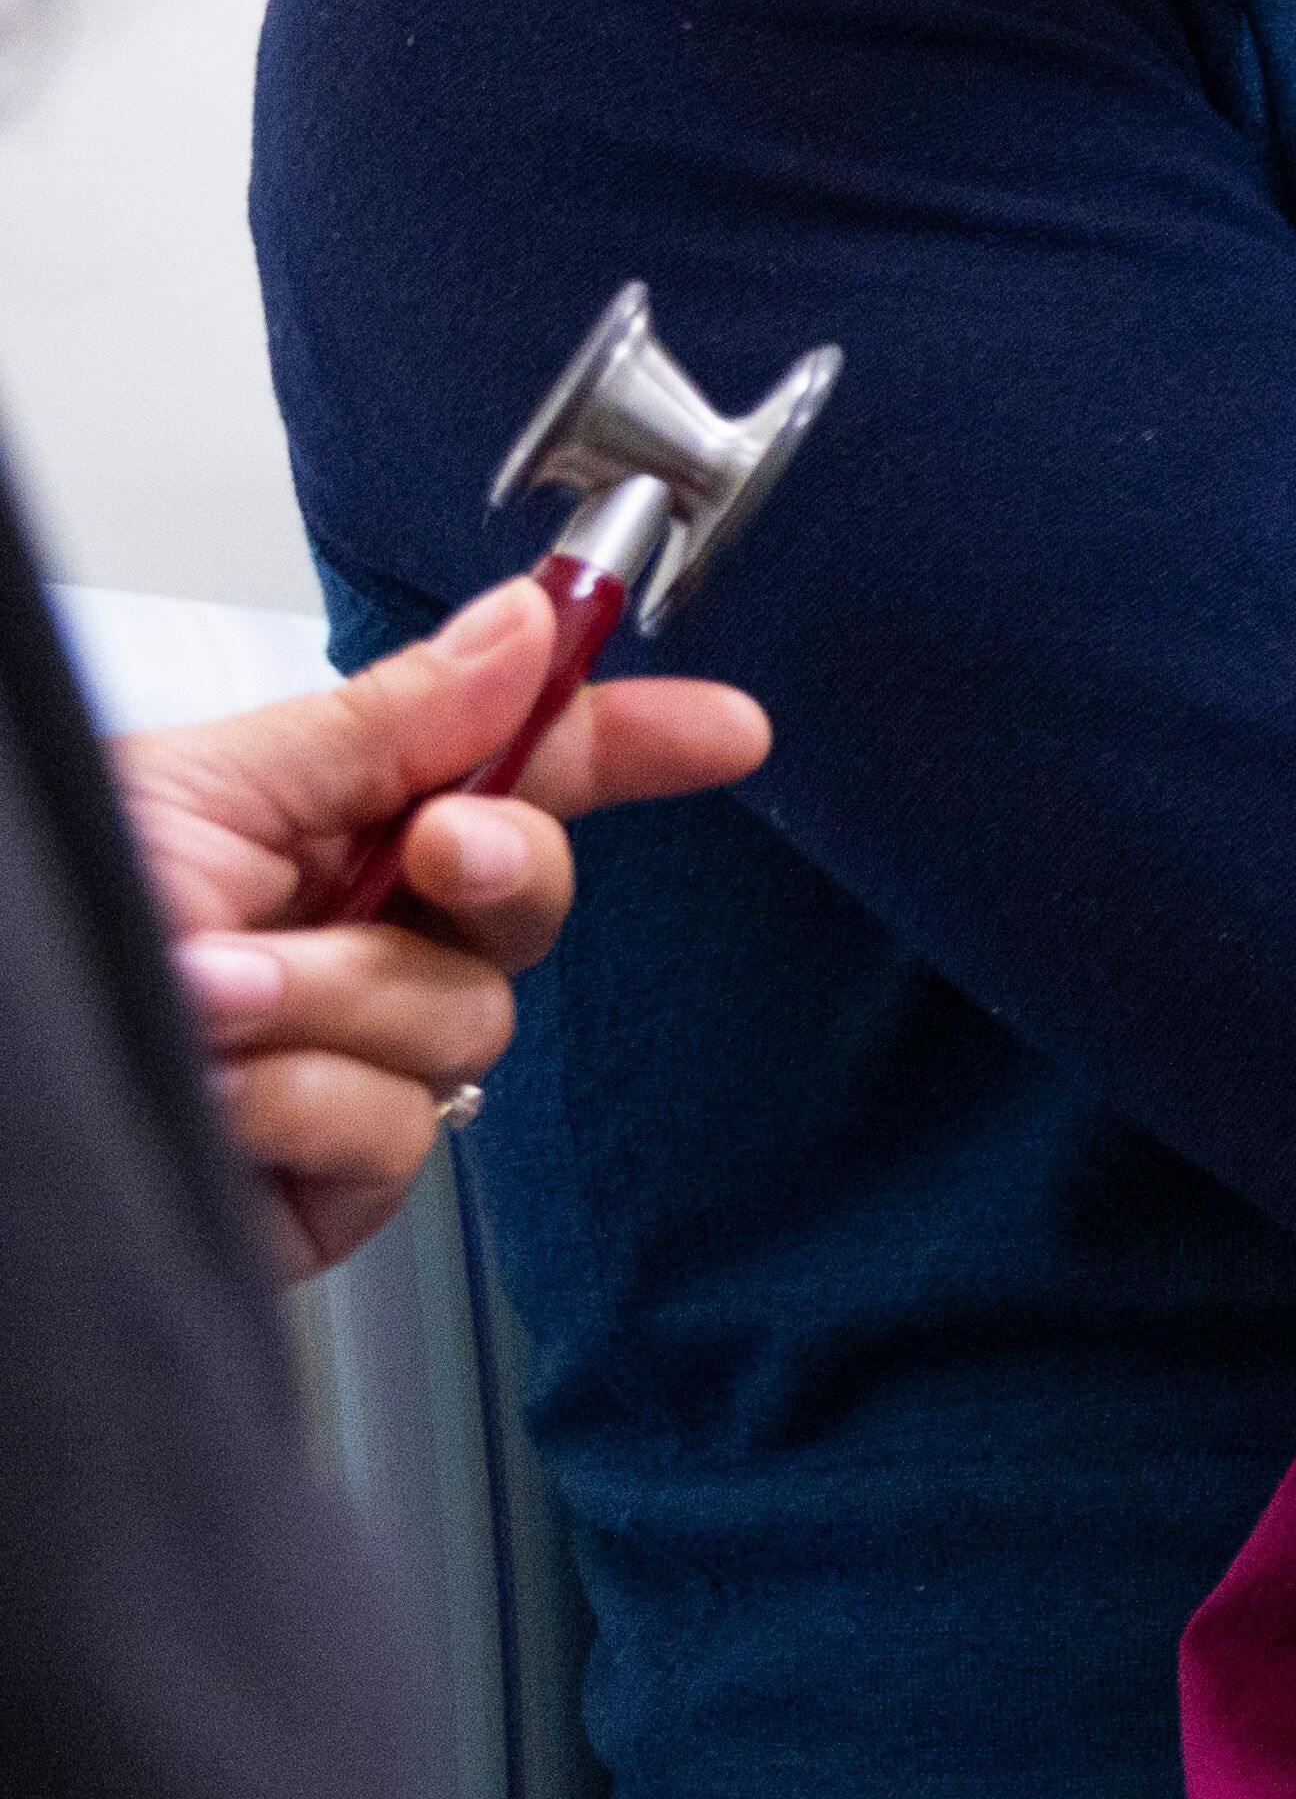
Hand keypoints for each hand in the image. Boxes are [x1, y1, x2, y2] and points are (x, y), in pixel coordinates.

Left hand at [116, 575, 772, 1281]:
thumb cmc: (50, 917)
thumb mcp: (209, 785)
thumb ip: (387, 719)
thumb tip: (526, 628)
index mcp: (332, 826)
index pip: (518, 773)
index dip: (629, 745)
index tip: (724, 731)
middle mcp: (363, 936)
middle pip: (527, 895)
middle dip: (499, 867)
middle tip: (429, 855)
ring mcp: (363, 1057)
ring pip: (465, 1016)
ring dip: (332, 1000)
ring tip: (209, 1000)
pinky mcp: (348, 1170)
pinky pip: (404, 1121)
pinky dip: (300, 1102)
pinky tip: (220, 1094)